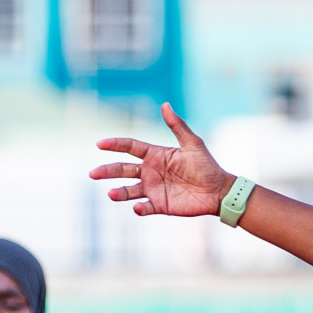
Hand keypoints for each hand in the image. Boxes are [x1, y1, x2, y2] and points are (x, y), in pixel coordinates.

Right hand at [90, 103, 233, 216]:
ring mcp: (153, 189)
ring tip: (111, 194)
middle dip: (107, 171)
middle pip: (123, 169)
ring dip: (118, 192)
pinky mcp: (160, 205)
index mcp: (155, 155)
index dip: (115, 145)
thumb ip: (178, 126)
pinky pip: (145, 207)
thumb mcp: (193, 144)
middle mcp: (150, 172)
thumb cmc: (207, 166)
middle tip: (93, 174)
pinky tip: (137, 207)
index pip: (129, 147)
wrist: (219, 191)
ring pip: (128, 190)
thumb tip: (165, 104)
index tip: (100, 144)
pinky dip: (139, 208)